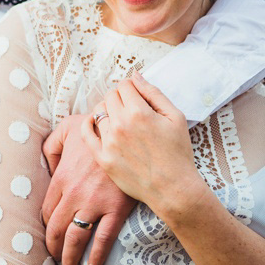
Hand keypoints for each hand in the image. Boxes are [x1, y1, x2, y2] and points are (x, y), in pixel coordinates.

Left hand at [42, 114, 135, 264]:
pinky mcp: (115, 209)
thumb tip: (49, 166)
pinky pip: (103, 238)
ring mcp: (94, 203)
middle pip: (57, 229)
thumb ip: (52, 146)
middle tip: (55, 259)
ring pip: (76, 238)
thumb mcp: (67, 129)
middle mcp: (73, 194)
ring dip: (70, 257)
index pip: (47, 210)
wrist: (126, 130)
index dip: (46, 226)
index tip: (49, 235)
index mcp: (61, 177)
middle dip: (54, 247)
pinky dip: (96, 255)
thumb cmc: (97, 126)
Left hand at [81, 73, 205, 218]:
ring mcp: (109, 142)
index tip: (136, 95)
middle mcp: (120, 125)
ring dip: (108, 111)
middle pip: (110, 97)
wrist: (173, 188)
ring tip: (120, 119)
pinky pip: (86, 133)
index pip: (124, 86)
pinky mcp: (102, 157)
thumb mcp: (175, 117)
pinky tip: (94, 122)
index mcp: (139, 112)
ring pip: (99, 112)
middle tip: (130, 107)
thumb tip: (135, 76)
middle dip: (120, 97)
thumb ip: (154, 93)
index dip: (131, 88)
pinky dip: (88, 123)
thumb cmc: (178, 152)